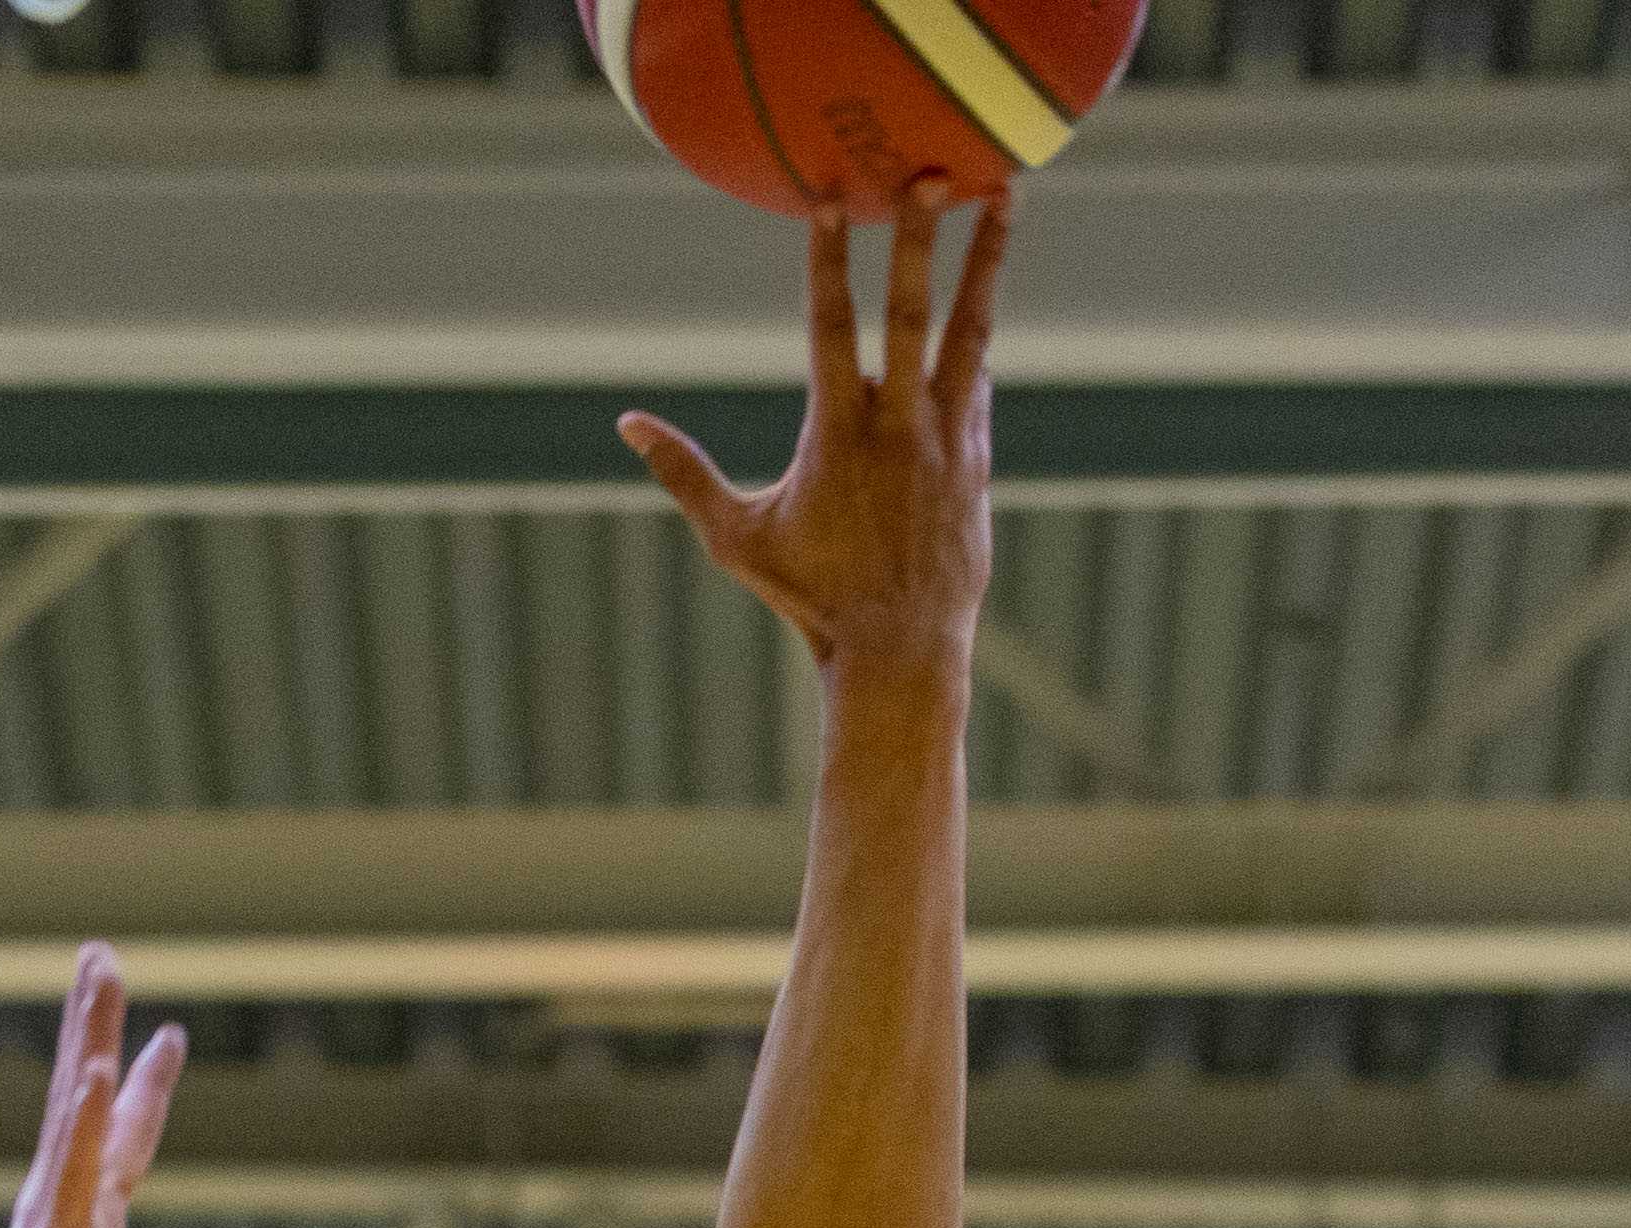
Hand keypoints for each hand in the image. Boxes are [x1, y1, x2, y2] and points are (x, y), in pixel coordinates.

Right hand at [0, 940, 189, 1227]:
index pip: (120, 1145)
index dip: (143, 1091)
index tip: (167, 1038)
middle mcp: (60, 1214)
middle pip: (87, 1101)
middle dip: (97, 1027)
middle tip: (103, 957)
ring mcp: (53, 1225)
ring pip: (75, 1113)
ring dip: (88, 1038)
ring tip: (99, 970)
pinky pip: (73, 1173)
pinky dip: (83, 1121)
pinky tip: (97, 1068)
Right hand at [619, 181, 1002, 678]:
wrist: (901, 651)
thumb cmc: (810, 597)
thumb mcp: (737, 538)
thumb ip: (686, 473)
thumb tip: (626, 425)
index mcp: (837, 433)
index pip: (831, 328)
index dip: (828, 262)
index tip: (830, 203)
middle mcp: (899, 425)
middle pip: (912, 311)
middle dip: (919, 238)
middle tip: (931, 173)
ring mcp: (947, 437)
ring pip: (970, 330)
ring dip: (986, 259)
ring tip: (1004, 196)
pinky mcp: (976, 457)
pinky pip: (976, 380)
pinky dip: (974, 336)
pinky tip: (979, 296)